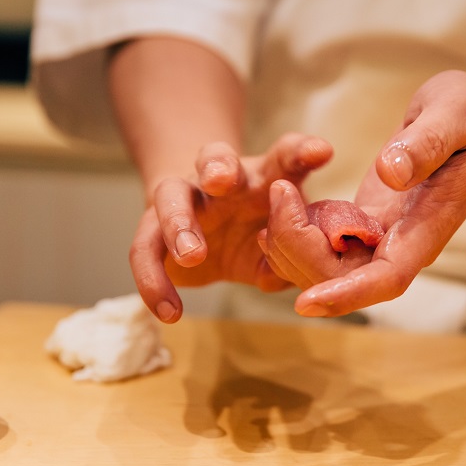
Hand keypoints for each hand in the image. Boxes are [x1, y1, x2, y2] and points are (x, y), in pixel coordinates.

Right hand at [130, 133, 332, 322]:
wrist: (205, 236)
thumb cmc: (258, 231)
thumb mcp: (283, 242)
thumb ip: (289, 255)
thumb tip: (280, 275)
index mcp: (265, 176)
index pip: (285, 156)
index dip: (301, 151)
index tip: (320, 152)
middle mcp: (221, 178)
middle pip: (214, 157)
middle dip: (218, 165)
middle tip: (221, 180)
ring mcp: (184, 199)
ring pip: (170, 196)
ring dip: (179, 222)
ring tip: (192, 255)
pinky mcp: (153, 229)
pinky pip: (145, 250)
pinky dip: (153, 281)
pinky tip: (170, 313)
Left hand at [261, 70, 465, 317]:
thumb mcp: (454, 115)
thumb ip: (427, 144)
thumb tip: (391, 173)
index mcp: (429, 226)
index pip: (388, 278)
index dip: (348, 295)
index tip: (306, 302)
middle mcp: (402, 243)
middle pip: (344, 279)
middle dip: (300, 251)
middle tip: (279, 193)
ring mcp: (381, 237)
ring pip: (327, 270)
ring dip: (291, 245)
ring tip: (276, 194)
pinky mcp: (363, 224)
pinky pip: (323, 248)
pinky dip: (295, 234)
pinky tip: (281, 203)